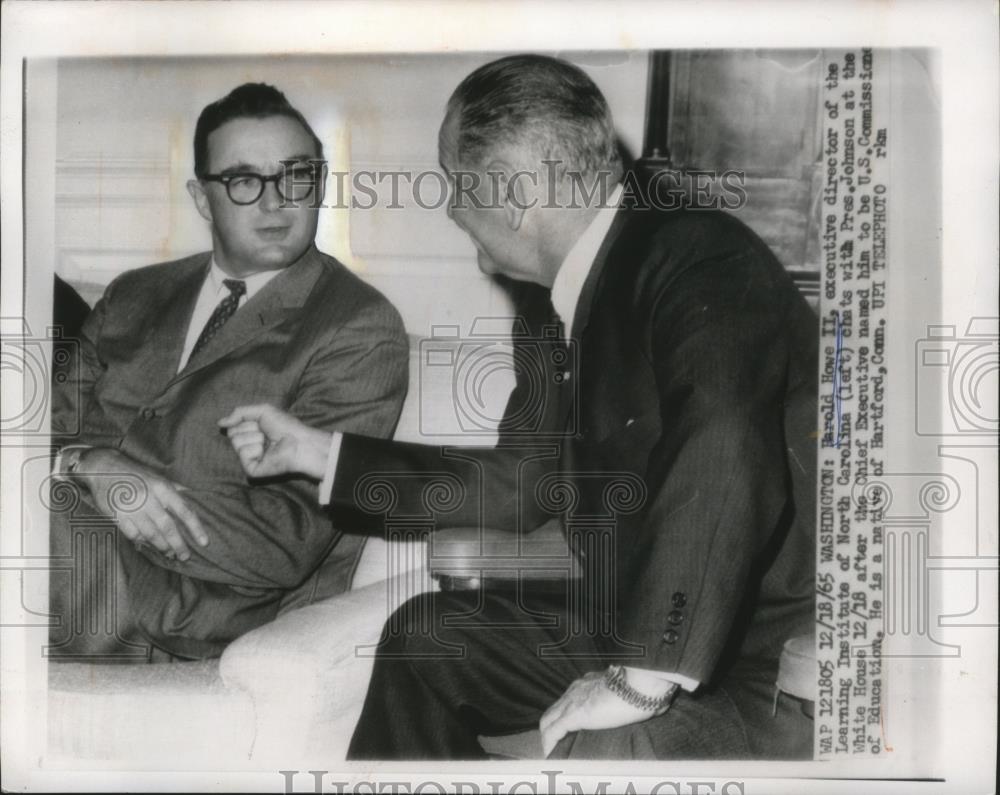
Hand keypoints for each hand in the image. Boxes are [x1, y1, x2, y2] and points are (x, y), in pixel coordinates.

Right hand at [76, 447, 207, 560]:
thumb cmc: (136, 474)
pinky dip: (142, 541)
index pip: (185, 511)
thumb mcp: (159, 477)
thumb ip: (177, 489)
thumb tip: (196, 497)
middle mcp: (149, 498)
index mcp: (163, 488)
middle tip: (185, 556)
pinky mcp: (117, 515)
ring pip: (151, 533)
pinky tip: (148, 545)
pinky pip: (133, 534)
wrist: (104, 467)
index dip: (196, 528)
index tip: (204, 542)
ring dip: (162, 546)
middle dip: (178, 544)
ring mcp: (132, 508)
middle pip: (168, 527)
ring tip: (169, 553)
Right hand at [218, 404, 331, 480]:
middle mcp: (249, 446)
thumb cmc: (285, 426)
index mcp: (251, 434)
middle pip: (232, 433)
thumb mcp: (262, 411)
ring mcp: (250, 459)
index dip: (247, 421)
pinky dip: (255, 449)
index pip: (234, 425)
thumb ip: (239, 413)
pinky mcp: (252, 470)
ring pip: (237, 442)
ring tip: (269, 443)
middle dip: (250, 429)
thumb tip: (219, 423)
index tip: (262, 424)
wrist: (299, 442)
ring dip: (255, 438)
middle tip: (266, 434)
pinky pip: (243, 454)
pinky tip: (267, 452)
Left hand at [539, 670, 659, 756]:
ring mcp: (573, 701)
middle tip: (555, 744)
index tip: (565, 729)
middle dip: (551, 727)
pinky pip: (553, 732)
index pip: (568, 699)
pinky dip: (549, 743)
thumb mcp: (625, 691)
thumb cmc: (641, 687)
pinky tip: (550, 754)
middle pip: (554, 709)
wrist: (641, 683)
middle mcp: (576, 689)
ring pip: (548, 719)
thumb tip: (633, 708)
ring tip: (552, 752)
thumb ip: (622, 698)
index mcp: (588, 682)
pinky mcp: (574, 715)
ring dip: (548, 736)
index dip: (563, 715)